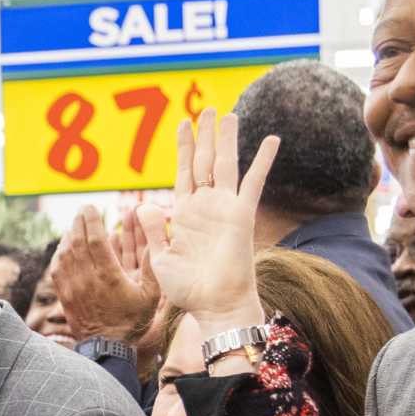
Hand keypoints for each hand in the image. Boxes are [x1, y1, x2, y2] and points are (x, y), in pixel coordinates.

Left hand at [53, 205, 160, 344]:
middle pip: (77, 241)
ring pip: (65, 253)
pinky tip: (66, 245)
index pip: (95, 239)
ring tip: (76, 224)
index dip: (92, 220)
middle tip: (83, 210)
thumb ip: (151, 267)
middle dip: (79, 222)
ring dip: (69, 235)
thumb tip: (153, 240)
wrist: (109, 348)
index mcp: (109, 276)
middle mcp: (87, 280)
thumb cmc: (134, 321)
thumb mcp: (151, 295)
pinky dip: (60, 252)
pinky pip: (57, 268)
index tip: (91, 207)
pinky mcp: (65, 296)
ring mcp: (73, 288)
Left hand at [137, 106, 277, 331]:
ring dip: (226, 139)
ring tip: (227, 113)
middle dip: (204, 135)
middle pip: (204, 161)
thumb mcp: (160, 259)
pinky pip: (254, 182)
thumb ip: (153, 230)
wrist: (214, 307)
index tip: (182, 124)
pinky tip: (272, 139)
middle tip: (206, 109)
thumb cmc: (188, 290)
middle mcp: (206, 207)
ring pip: (225, 164)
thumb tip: (142, 205)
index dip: (183, 148)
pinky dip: (263, 160)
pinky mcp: (242, 215)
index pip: (183, 173)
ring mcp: (225, 208)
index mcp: (185, 215)